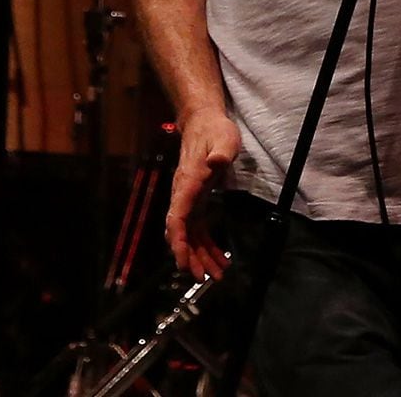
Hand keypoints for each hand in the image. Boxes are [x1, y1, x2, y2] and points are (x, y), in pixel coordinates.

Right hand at [165, 107, 239, 279]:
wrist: (205, 123)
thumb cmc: (214, 131)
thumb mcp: (223, 139)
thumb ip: (221, 151)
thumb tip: (217, 161)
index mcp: (188, 183)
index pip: (177, 217)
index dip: (178, 240)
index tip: (182, 260)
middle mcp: (184, 195)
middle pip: (180, 232)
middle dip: (189, 256)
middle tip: (202, 276)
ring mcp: (189, 200)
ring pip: (189, 235)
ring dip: (199, 256)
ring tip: (214, 274)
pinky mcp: (197, 201)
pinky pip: (198, 229)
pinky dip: (206, 245)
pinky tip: (218, 258)